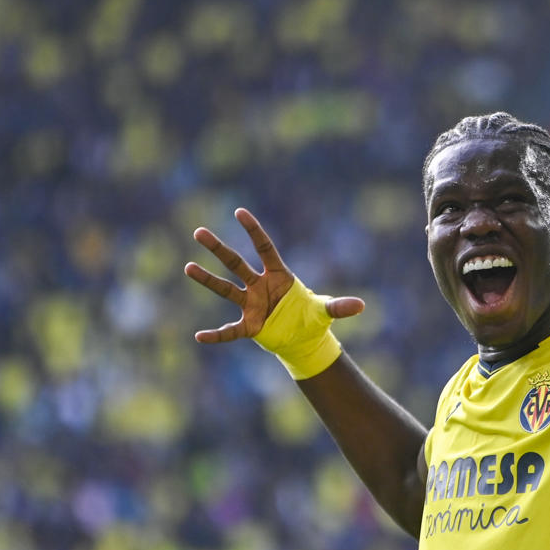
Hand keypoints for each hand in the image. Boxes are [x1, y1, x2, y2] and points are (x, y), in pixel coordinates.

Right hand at [184, 207, 364, 343]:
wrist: (303, 337)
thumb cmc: (312, 317)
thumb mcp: (326, 311)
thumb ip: (339, 307)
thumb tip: (362, 306)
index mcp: (279, 276)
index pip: (264, 248)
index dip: (254, 231)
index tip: (239, 212)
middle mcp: (260, 286)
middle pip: (236, 263)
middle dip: (218, 248)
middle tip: (198, 232)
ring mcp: (251, 304)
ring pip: (225, 289)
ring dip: (207, 279)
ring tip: (187, 266)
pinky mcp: (249, 326)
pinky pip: (229, 331)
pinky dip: (216, 336)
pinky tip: (200, 336)